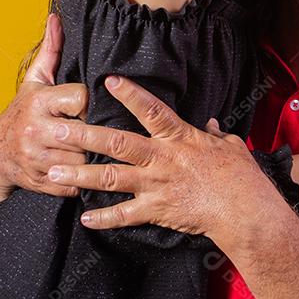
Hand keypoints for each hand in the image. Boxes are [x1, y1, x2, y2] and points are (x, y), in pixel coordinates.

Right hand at [0, 14, 89, 206]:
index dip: (87, 102)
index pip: (81, 98)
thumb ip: (52, 51)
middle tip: (97, 130)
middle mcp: (35, 131)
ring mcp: (37, 158)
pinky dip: (82, 179)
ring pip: (83, 159)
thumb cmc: (26, 112)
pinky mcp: (41, 181)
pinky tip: (80, 167)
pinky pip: (76, 183)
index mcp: (39, 103)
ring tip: (89, 148)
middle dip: (93, 132)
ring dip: (91, 156)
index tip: (85, 105)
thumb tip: (57, 17)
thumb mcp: (37, 82)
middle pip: (86, 132)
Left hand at [47, 76, 276, 240]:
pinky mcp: (156, 210)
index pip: (150, 110)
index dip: (129, 94)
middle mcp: (161, 158)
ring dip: (80, 175)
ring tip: (53, 172)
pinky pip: (124, 215)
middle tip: (57, 129)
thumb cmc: (242, 176)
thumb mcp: (231, 147)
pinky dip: (103, 217)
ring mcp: (156, 185)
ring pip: (110, 178)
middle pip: (116, 143)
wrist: (244, 210)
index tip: (106, 81)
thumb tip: (212, 125)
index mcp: (179, 137)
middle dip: (84, 136)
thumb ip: (216, 135)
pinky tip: (84, 217)